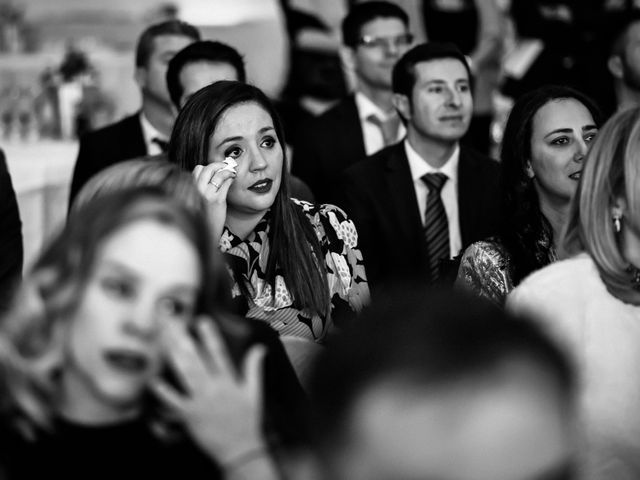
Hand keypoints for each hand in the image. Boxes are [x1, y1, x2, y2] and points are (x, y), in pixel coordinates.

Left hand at [151, 317, 266, 463]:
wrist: (240, 449)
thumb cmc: (247, 420)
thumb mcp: (254, 392)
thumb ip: (253, 368)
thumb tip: (259, 348)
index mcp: (229, 381)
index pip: (218, 353)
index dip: (210, 336)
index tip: (202, 320)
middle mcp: (214, 388)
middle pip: (196, 359)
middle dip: (184, 340)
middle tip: (174, 324)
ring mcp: (200, 401)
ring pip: (185, 375)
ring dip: (174, 357)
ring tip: (165, 341)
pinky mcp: (190, 415)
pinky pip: (174, 401)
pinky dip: (163, 392)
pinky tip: (153, 380)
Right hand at [193, 162, 235, 242]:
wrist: (208, 231)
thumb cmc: (205, 214)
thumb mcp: (198, 198)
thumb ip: (202, 186)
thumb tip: (215, 170)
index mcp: (191, 189)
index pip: (197, 170)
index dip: (208, 167)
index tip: (216, 168)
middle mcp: (197, 190)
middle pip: (207, 169)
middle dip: (218, 164)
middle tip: (226, 165)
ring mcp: (207, 195)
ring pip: (217, 174)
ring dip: (227, 170)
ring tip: (232, 172)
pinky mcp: (217, 200)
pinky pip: (225, 183)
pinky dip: (230, 178)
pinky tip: (232, 179)